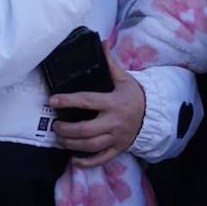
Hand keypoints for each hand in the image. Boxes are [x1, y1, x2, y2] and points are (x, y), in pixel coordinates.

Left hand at [50, 50, 145, 165]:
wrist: (153, 115)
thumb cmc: (134, 95)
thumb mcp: (124, 78)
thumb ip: (110, 63)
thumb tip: (102, 42)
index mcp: (114, 102)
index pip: (88, 101)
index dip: (68, 100)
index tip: (53, 100)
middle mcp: (114, 122)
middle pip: (86, 130)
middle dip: (66, 129)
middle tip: (55, 125)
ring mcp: (116, 138)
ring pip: (90, 146)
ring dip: (71, 144)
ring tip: (60, 138)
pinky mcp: (118, 149)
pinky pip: (100, 159)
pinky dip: (86, 162)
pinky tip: (73, 159)